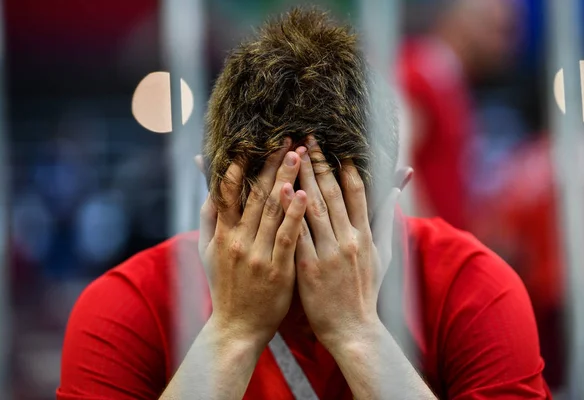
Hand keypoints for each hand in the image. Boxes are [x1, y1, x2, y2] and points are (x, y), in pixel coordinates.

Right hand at [197, 139, 306, 348]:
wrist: (237, 327)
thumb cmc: (225, 285)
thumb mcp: (207, 250)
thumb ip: (209, 216)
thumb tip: (208, 182)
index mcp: (221, 234)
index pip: (228, 191)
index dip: (240, 164)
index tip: (253, 142)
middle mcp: (237, 240)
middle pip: (255, 195)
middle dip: (270, 165)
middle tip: (286, 139)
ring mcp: (258, 255)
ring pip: (272, 210)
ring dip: (285, 180)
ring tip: (298, 155)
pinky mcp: (278, 270)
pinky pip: (287, 237)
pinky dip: (294, 214)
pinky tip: (303, 194)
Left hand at [281, 137, 399, 351]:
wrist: (354, 330)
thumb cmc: (366, 292)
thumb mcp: (383, 255)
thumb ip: (386, 221)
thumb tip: (395, 189)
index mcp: (366, 235)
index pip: (357, 191)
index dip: (345, 166)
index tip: (334, 145)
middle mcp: (349, 239)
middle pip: (332, 193)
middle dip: (319, 162)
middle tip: (306, 138)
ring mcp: (329, 253)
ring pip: (313, 207)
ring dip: (301, 177)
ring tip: (289, 153)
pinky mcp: (309, 267)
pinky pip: (297, 233)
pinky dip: (289, 210)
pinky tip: (279, 189)